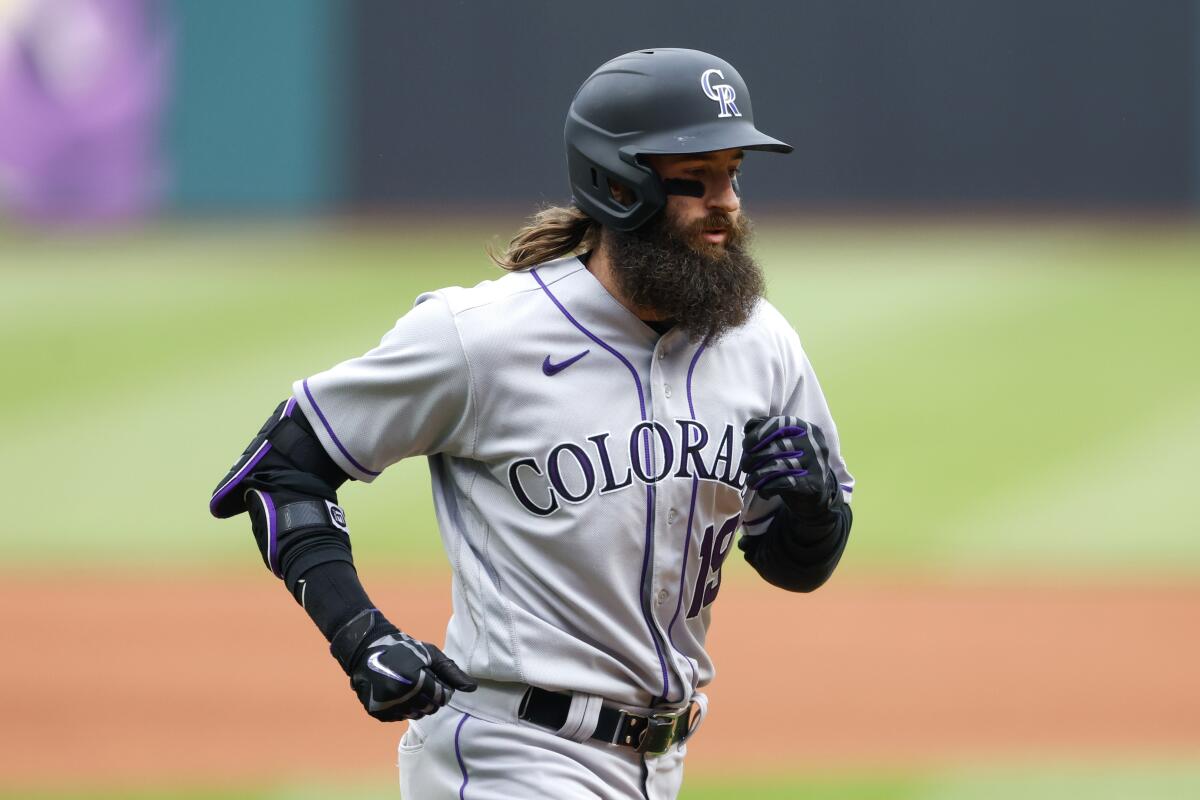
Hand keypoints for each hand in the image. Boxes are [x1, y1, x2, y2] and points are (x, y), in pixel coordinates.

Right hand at [331, 609, 476, 721]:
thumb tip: (472, 688)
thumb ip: (451, 672)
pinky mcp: (377, 712)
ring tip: (412, 687)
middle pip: (430, 708)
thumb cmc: (403, 649)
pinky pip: (399, 717)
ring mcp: (386, 706)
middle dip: (432, 697)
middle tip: (424, 683)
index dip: (443, 688)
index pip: (442, 697)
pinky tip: (399, 693)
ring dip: (418, 704)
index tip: (436, 680)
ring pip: (415, 715)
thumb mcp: (430, 655)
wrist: (367, 649)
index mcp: (415, 681)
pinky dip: (403, 708)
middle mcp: (400, 697)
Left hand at [740, 416, 840, 518]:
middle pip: (776, 446)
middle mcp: (814, 443)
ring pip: (778, 466)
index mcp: (805, 428)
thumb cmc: (792, 463)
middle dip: (753, 457)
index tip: (746, 446)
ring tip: (751, 481)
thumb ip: (767, 431)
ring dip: (757, 475)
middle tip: (745, 467)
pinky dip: (767, 488)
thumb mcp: (783, 443)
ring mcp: (816, 463)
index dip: (759, 433)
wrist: (813, 495)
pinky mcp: (814, 483)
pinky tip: (762, 491)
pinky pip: (783, 483)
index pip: (779, 423)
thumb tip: (748, 429)